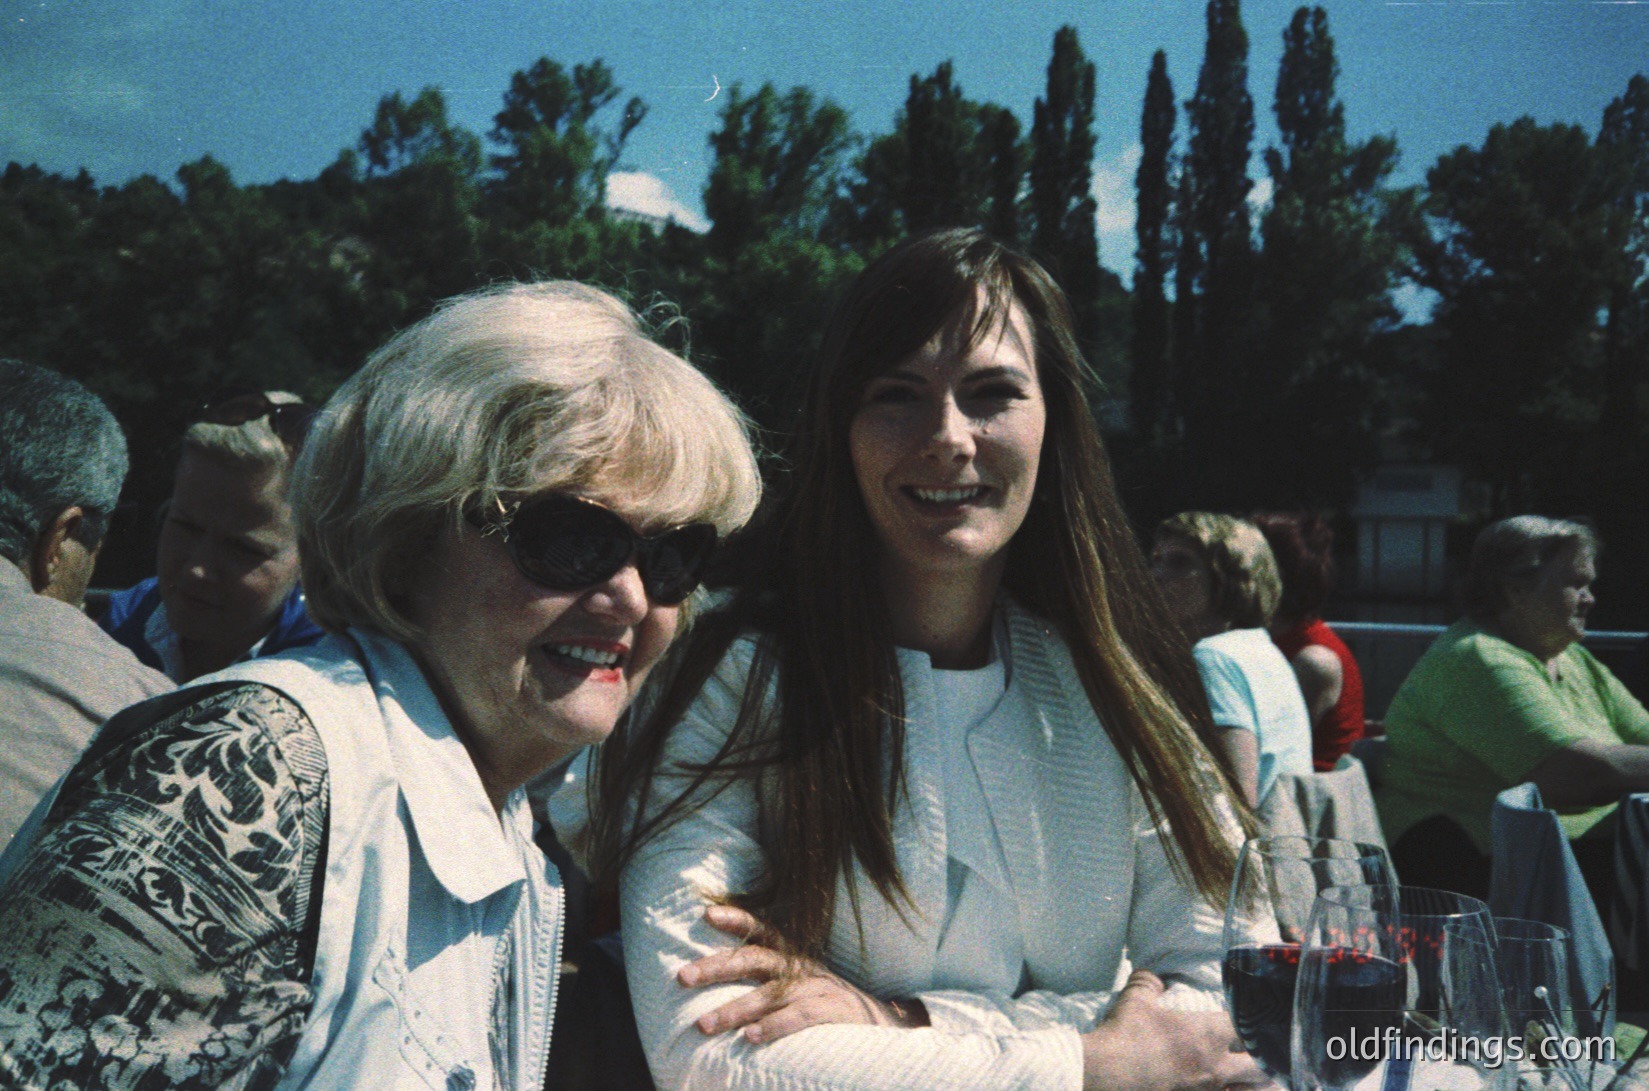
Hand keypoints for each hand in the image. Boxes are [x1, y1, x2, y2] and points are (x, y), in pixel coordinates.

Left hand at [677, 904, 927, 1043]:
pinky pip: (798, 1018)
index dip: (736, 919)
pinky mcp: (831, 1013)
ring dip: (734, 1009)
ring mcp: (817, 989)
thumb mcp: (801, 979)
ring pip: (769, 995)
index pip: (762, 929)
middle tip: (683, 976)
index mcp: (793, 955)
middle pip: (754, 959)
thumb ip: (768, 976)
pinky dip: (773, 1027)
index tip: (707, 914)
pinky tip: (749, 1038)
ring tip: (704, 1024)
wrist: (883, 1022)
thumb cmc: (828, 1002)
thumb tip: (719, 974)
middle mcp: (802, 967)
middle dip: (716, 966)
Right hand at [1081, 971, 1270, 1090]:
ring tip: (1255, 1081)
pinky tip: (1224, 1088)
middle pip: (1258, 1066)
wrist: (1106, 1074)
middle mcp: (1214, 1065)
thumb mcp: (1135, 999)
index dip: (1253, 1022)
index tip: (1252, 1019)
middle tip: (1262, 1054)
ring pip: (1247, 1090)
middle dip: (1264, 1060)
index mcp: (1206, 1034)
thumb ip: (1148, 983)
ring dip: (1253, 1084)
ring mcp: (1205, 1090)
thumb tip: (1152, 976)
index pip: (1246, 1026)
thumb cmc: (1125, 1034)